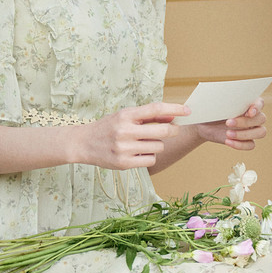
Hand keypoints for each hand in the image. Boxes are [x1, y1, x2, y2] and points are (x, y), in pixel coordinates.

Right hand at [75, 101, 190, 169]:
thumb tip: (171, 118)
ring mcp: (124, 148)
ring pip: (158, 147)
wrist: (84, 143)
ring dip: (157, 145)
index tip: (188, 111)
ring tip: (144, 143)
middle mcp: (125, 131)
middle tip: (174, 130)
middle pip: (162, 131)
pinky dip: (149, 156)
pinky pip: (150, 160)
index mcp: (125, 115)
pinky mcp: (124, 163)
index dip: (174, 109)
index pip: (155, 109)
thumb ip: (146, 116)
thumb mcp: (124, 116)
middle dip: (173, 130)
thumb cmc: (108, 128)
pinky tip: (139, 153)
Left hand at [194, 98, 266, 150]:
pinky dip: (240, 144)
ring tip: (227, 134)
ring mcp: (252, 129)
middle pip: (261, 118)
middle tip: (228, 123)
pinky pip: (251, 145)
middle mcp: (254, 115)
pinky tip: (227, 141)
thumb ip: (223, 100)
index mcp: (248, 102)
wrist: (204, 124)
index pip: (260, 103)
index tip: (248, 112)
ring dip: (245, 134)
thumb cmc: (211, 110)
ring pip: (261, 132)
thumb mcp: (214, 103)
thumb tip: (226, 98)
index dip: (257, 108)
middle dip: (245, 122)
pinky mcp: (247, 140)